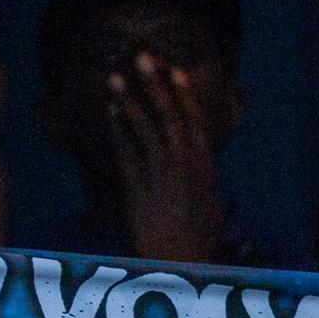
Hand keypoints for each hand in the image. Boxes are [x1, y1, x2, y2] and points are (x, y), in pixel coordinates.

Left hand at [109, 52, 222, 263]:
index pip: (194, 119)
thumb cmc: (197, 239)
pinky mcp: (136, 185)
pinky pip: (124, 149)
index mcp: (205, 164)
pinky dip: (116, 128)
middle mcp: (183, 162)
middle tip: (141, 56)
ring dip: (129, 99)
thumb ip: (203, 178)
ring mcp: (158, 172)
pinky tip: (108, 110)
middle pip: (167, 113)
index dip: (182, 93)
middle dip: (154, 83)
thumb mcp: (210, 204)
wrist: (179, 262)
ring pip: (143, 126)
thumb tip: (199, 163)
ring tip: (115, 77)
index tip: (174, 70)